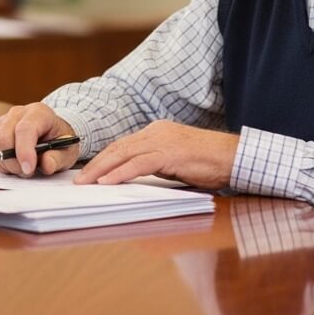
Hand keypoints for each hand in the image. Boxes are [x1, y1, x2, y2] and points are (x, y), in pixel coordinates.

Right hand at [0, 103, 78, 176]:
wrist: (51, 132)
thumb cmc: (59, 140)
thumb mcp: (68, 151)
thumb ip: (58, 158)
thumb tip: (47, 165)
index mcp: (38, 113)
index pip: (25, 129)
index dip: (24, 151)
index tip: (28, 169)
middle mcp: (17, 113)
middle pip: (3, 138)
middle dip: (14, 162)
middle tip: (28, 172)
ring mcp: (2, 121)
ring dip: (5, 164)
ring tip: (21, 166)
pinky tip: (12, 162)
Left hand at [74, 121, 239, 190]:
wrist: (234, 157)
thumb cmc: (210, 163)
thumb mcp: (175, 162)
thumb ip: (155, 165)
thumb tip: (134, 178)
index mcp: (157, 131)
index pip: (123, 144)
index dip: (104, 158)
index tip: (89, 171)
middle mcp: (156, 131)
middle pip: (118, 147)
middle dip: (96, 164)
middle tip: (79, 179)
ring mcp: (163, 140)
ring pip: (123, 154)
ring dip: (101, 170)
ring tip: (86, 182)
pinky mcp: (169, 153)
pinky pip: (138, 164)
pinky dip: (120, 173)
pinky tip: (107, 182)